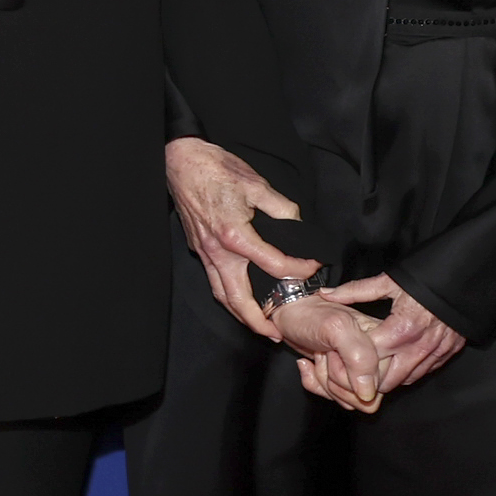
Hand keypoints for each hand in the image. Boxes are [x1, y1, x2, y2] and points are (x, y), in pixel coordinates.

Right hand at [165, 136, 319, 341]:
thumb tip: (297, 224)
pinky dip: (227, 295)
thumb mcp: (257, 184)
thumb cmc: (216, 169)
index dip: (298, 269)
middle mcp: (218, 250)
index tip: (313, 269)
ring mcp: (205, 252)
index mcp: (235, 235)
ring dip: (239, 314)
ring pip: (221, 294)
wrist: (182, 161)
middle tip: (275, 334)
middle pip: (237, 298)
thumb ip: (282, 208)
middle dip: (257, 321)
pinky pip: (213, 280)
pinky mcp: (198, 248)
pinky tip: (239, 297)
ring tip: (258, 324)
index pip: (274, 264)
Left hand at [274, 293, 390, 413]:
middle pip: (366, 396)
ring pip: (354, 401)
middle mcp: (382, 358)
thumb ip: (360, 358)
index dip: (349, 370)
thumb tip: (368, 393)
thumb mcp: (336, 328)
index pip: (377, 382)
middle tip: (329, 353)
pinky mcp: (353, 380)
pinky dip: (321, 386)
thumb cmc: (312, 316)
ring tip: (323, 356)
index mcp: (387, 342)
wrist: (292, 315)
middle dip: (337, 378)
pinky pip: (343, 401)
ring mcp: (368, 371)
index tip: (336, 349)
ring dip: (328, 381)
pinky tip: (317, 366)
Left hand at [319, 273, 466, 397]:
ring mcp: (436, 352)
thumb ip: (355, 291)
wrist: (465, 278)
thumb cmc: (425, 278)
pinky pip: (425, 372)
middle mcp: (419, 346)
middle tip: (354, 374)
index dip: (352, 361)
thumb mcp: (389, 282)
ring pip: (407, 379)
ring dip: (390, 379)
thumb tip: (326, 294)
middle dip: (370, 379)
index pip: (370, 357)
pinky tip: (397, 366)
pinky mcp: (448, 353)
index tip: (340, 359)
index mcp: (401, 328)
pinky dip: (409, 373)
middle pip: (388, 378)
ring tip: (373, 373)